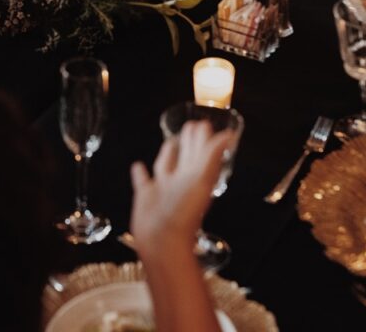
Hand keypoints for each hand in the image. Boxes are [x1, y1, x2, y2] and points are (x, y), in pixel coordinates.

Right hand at [129, 121, 231, 256]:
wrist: (162, 241)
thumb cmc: (183, 212)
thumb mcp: (201, 180)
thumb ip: (212, 157)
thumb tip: (228, 135)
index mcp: (195, 176)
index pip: (201, 152)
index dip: (203, 138)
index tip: (204, 123)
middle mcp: (180, 181)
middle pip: (186, 157)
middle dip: (189, 142)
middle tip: (190, 126)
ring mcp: (162, 189)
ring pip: (166, 166)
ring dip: (168, 154)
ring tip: (170, 142)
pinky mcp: (145, 197)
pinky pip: (143, 181)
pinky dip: (140, 173)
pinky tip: (137, 166)